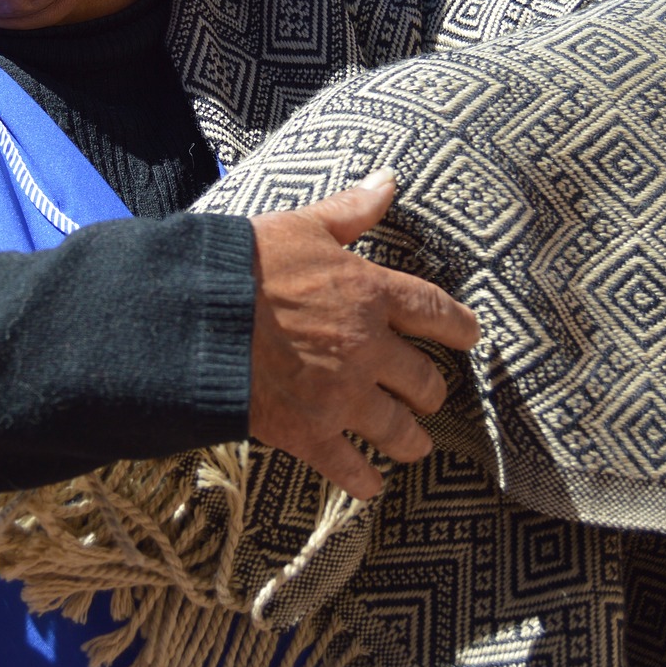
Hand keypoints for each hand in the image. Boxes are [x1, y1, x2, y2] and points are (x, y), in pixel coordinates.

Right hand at [247, 168, 479, 499]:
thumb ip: (351, 210)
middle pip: (423, 380)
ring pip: (398, 430)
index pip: (435, 312)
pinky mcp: (309, 432)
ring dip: (410, 441)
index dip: (458, 328)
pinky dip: (364, 481)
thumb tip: (389, 179)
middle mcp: (368, 349)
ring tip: (414, 446)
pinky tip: (372, 487)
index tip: (469, 338)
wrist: (196, 318)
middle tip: (428, 396)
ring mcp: (341, 396)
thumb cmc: (246, 264)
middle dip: (429, 391)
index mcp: (371, 293)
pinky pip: (350, 468)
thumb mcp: (302, 225)